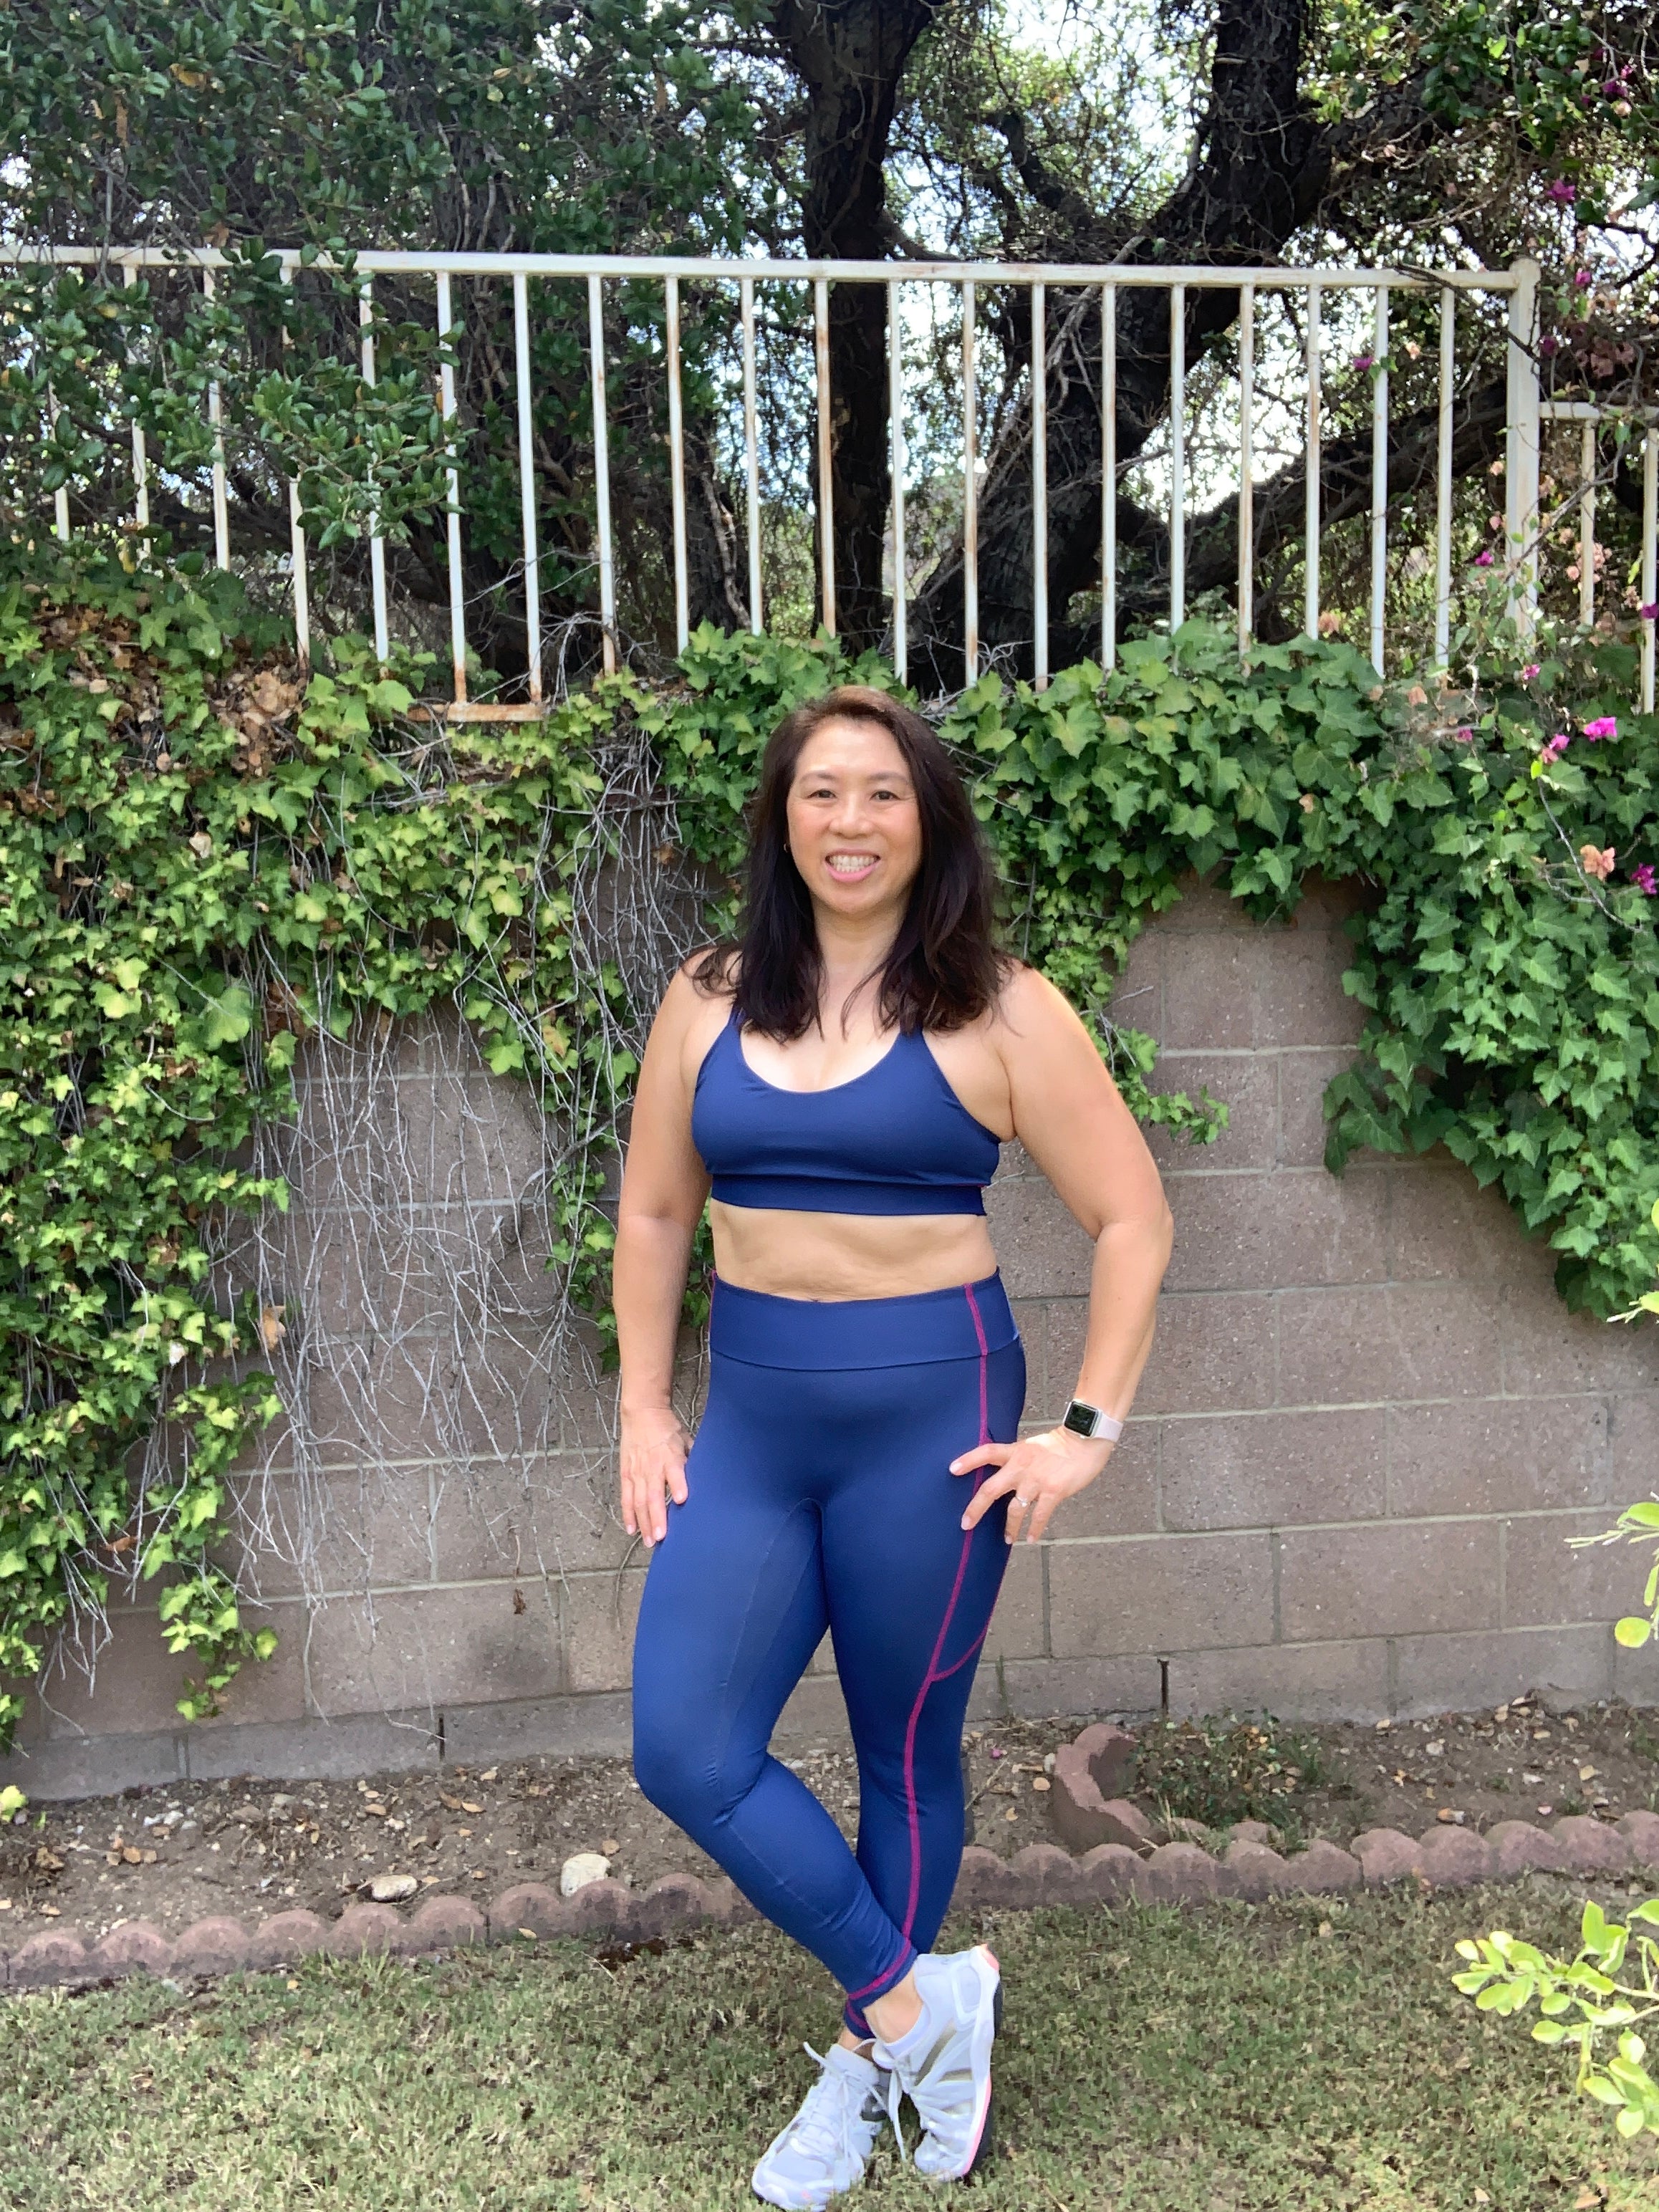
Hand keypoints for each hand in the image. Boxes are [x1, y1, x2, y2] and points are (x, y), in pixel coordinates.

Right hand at [620, 1405, 690, 1548]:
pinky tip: (632, 1529)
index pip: (675, 1472)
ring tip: (649, 1541)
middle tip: (661, 1537)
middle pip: (653, 1494)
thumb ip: (693, 1460)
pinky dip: (628, 1514)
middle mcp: (652, 1466)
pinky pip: (626, 1498)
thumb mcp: (686, 1440)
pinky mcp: (626, 1474)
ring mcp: (637, 1472)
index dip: (678, 1485)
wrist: (642, 1414)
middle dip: (657, 1517)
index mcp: (670, 1456)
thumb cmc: (668, 1429)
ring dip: (644, 1522)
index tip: (682, 1500)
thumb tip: (708, 1479)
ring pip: (639, 1501)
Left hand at [951, 1426, 1114, 1544]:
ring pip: (1014, 1509)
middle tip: (965, 1524)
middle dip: (976, 1508)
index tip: (951, 1470)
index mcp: (1015, 1452)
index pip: (986, 1452)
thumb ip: (1017, 1460)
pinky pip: (1039, 1516)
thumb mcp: (1032, 1447)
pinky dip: (1034, 1530)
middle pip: (991, 1489)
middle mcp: (1021, 1466)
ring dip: (1009, 1527)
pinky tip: (1031, 1538)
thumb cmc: (1060, 1444)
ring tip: (1007, 1539)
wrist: (1085, 1440)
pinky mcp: (1053, 1491)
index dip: (968, 1460)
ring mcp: (1037, 1480)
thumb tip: (1006, 1475)